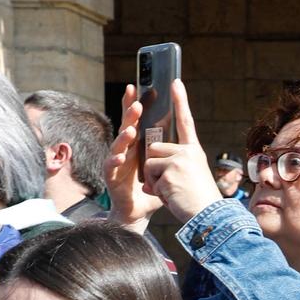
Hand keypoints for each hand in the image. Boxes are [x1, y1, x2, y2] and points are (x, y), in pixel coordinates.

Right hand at [104, 85, 162, 233]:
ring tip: (131, 129)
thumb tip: (188, 139)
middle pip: (126, 125)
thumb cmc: (150, 189)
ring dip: (124, 135)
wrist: (138, 212)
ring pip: (118, 143)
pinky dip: (116, 159)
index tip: (136, 87)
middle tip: (137, 103)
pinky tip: (121, 155)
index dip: (135, 103)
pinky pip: (112, 165)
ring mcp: (116, 160)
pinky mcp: (111, 175)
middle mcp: (125, 148)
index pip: (136, 120)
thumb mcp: (163, 168)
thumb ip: (170, 154)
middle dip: (130, 114)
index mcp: (137, 144)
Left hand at [142, 80, 220, 224]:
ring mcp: (179, 159)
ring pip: (149, 162)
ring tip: (172, 192)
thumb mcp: (191, 175)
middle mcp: (188, 151)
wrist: (209, 217)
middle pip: (154, 148)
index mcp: (194, 151)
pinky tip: (171, 197)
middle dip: (154, 167)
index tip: (175, 81)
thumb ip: (176, 162)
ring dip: (153, 180)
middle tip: (171, 184)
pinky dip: (155, 190)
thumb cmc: (198, 201)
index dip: (180, 101)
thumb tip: (154, 155)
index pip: (186, 121)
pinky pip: (149, 177)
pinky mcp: (170, 170)